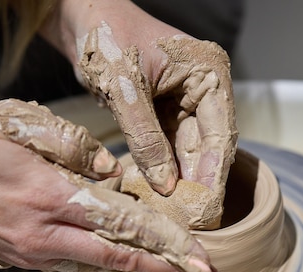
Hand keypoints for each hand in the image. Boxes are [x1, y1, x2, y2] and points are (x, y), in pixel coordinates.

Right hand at [0, 99, 225, 271]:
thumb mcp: (19, 124)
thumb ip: (73, 147)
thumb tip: (112, 172)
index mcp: (51, 195)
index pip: (125, 226)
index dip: (167, 246)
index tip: (201, 261)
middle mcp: (47, 233)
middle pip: (121, 261)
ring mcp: (35, 252)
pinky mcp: (25, 258)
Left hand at [46, 0, 237, 199]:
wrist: (81, 20)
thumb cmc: (107, 37)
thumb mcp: (126, 89)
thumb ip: (146, 138)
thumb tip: (165, 184)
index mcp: (208, 73)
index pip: (221, 132)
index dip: (215, 173)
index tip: (209, 206)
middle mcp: (200, 89)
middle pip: (207, 145)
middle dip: (198, 182)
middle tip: (194, 220)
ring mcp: (181, 101)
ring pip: (186, 150)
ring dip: (180, 180)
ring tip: (177, 214)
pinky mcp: (160, 112)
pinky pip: (165, 146)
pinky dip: (161, 169)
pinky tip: (159, 193)